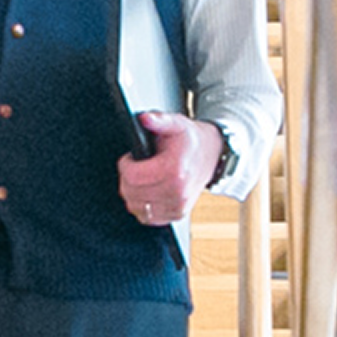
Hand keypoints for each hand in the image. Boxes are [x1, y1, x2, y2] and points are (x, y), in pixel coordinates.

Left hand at [121, 112, 221, 226]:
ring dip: (133, 193)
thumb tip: (145, 119)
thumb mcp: (176, 124)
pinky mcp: (176, 215)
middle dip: (127, 179)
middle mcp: (177, 193)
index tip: (130, 159)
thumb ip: (159, 120)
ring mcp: (177, 206)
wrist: (212, 155)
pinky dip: (142, 205)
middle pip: (131, 193)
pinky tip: (147, 192)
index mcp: (174, 171)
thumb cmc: (191, 141)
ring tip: (142, 178)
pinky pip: (146, 217)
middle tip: (136, 167)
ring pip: (136, 207)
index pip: (132, 177)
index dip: (125, 165)